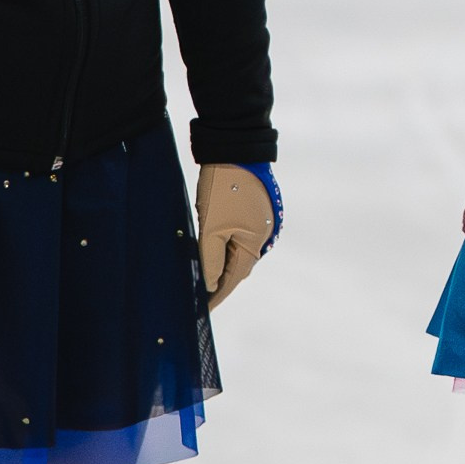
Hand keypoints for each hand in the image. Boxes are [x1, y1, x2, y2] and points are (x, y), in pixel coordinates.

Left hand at [197, 163, 278, 310]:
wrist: (236, 150)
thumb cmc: (223, 190)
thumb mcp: (211, 229)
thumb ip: (210, 262)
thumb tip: (209, 286)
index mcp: (256, 244)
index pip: (233, 280)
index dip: (216, 296)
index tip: (201, 313)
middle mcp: (266, 236)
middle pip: (239, 268)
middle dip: (220, 282)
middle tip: (199, 297)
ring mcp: (264, 223)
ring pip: (240, 252)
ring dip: (223, 264)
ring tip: (203, 276)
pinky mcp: (259, 212)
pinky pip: (243, 238)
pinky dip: (228, 248)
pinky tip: (214, 251)